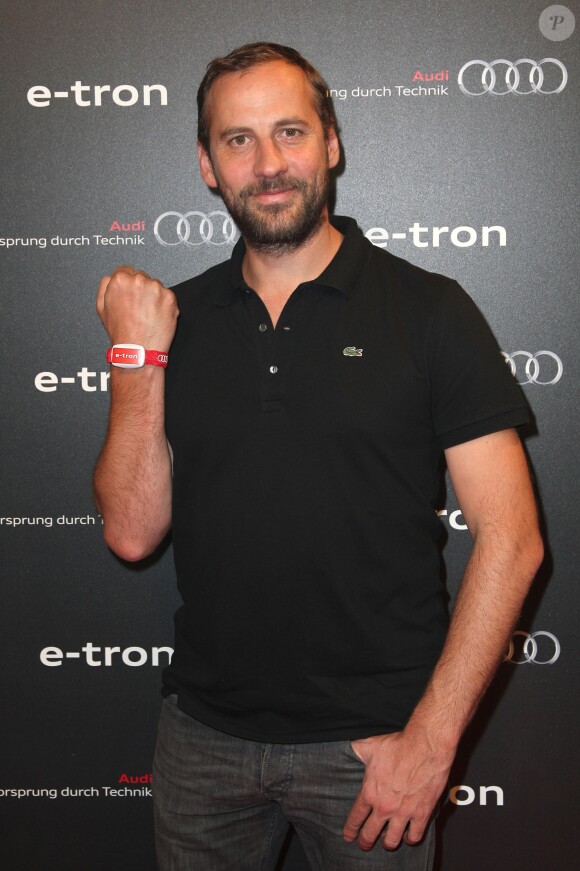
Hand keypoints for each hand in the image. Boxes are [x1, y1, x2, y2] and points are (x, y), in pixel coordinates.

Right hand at [96, 266, 177, 349]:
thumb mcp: (101, 307)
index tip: (130, 293)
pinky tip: (156, 316)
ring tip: (146, 314)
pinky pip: (167, 296)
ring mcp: (156, 288)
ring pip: (155, 286)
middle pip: (141, 277)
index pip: (125, 270)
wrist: (138, 349)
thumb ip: (104, 286)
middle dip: (140, 289)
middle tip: (137, 307)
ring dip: (153, 296)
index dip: (127, 284)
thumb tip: (110, 277)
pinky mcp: (170, 298)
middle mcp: (138, 281)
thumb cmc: (121, 332)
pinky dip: (163, 304)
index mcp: (120, 280)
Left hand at [343, 727, 452, 851]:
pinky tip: (408, 836)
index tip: (349, 835)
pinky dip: (410, 838)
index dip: (350, 829)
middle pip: (370, 834)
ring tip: (386, 841)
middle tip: (364, 845)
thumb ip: (358, 750)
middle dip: (365, 842)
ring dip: (387, 843)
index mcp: (370, 792)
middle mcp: (384, 807)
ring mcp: (403, 813)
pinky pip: (414, 836)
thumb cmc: (399, 745)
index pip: (355, 818)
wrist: (425, 746)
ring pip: (391, 840)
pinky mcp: (421, 814)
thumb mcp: (371, 746)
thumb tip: (349, 748)